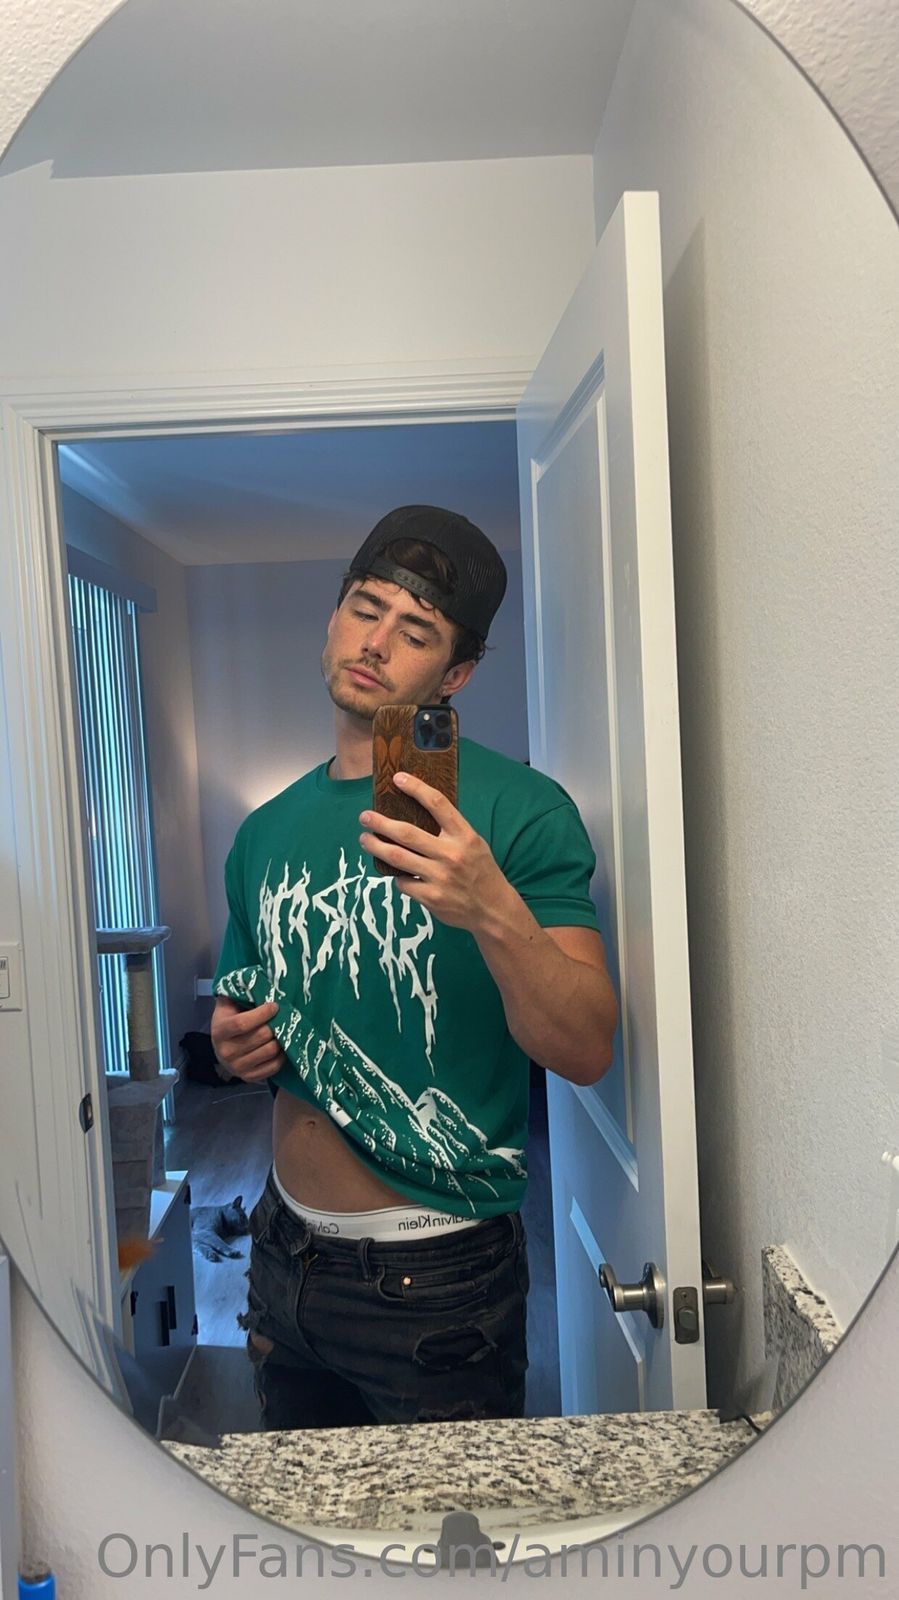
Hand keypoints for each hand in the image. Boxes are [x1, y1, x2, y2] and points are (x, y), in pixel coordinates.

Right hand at [211, 996, 286, 1081]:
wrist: (223, 1046)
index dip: (262, 1014)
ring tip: (282, 1031)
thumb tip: (257, 979)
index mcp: (219, 1031)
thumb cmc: (230, 1019)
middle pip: (260, 1036)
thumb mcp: (228, 1003)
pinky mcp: (248, 1077)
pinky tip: (280, 1046)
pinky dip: (281, 1056)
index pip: (243, 1023)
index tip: (275, 1005)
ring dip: (280, 1039)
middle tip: (282, 1017)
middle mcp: (225, 1052)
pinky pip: (273, 1067)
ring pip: (269, 1051)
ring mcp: (236, 1067)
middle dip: (275, 1024)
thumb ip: (239, 991)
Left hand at [358, 771, 506, 931]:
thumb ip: (450, 830)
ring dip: (376, 846)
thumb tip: (415, 811)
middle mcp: (452, 854)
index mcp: (465, 836)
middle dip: (380, 823)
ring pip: (397, 858)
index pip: (438, 804)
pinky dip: (397, 876)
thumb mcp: (473, 843)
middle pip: (407, 833)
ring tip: (365, 839)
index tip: (397, 778)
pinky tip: (396, 873)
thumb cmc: (480, 871)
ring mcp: (440, 877)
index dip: (416, 788)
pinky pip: (403, 882)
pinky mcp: (431, 898)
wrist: (493, 909)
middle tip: (365, 817)